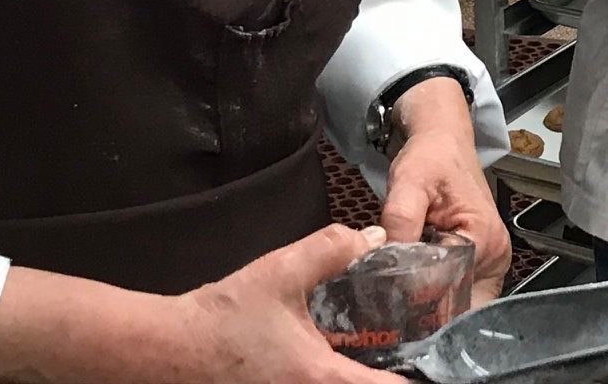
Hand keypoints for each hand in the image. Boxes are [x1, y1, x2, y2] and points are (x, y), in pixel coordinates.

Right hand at [179, 224, 401, 382]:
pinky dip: (343, 375)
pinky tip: (346, 355)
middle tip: (412, 350)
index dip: (418, 377)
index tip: (437, 360)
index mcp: (322, 380)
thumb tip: (372, 238)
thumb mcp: (282, 272)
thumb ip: (332, 249)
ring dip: (368, 374)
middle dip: (394, 373)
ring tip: (386, 350)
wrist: (170, 349)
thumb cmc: (224, 317)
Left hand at [379, 78, 510, 302]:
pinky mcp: (480, 265)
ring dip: (430, 310)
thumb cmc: (430, 158)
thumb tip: (386, 262)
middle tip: (388, 312)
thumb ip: (400, 220)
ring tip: (397, 306)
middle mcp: (495, 257)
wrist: (443, 142)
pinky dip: (437, 299)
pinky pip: (460, 294)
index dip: (415, 298)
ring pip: (459, 305)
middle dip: (424, 313)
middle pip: (459, 305)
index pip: (448, 288)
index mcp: (483, 239)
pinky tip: (412, 295)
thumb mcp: (409, 181)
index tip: (384, 302)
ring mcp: (490, 264)